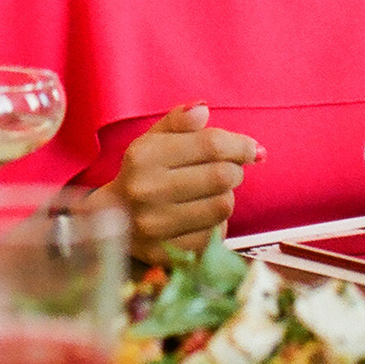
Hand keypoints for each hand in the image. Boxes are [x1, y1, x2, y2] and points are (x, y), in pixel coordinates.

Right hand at [108, 102, 261, 260]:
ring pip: (222, 207)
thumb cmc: (142, 173)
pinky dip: (216, 224)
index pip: (210, 145)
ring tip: (212, 193)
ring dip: (226, 197)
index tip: (252, 149)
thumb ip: (179, 120)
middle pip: (221, 177)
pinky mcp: (164, 253)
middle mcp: (146, 190)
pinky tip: (202, 217)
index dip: (240, 145)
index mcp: (144, 156)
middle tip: (228, 171)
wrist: (112, 219)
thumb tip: (204, 110)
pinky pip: (214, 236)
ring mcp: (154, 225)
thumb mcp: (153, 139)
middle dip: (234, 171)